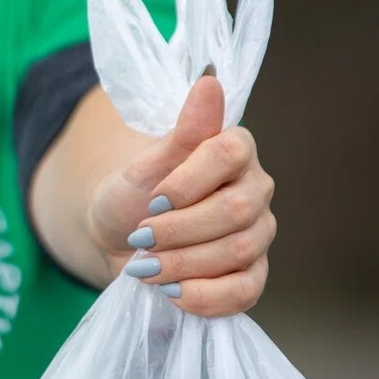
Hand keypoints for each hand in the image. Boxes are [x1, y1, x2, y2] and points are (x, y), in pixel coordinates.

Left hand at [88, 76, 275, 315]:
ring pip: (238, 251)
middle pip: (236, 210)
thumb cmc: (132, 197)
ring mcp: (258, 235)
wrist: (121, 242)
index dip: (189, 181)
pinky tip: (171, 291)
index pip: (230, 152)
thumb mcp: (141, 167)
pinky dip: (203, 296)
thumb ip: (179, 133)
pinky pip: (244, 292)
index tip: (152, 199)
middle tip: (140, 238)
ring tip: (144, 267)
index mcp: (234, 151)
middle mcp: (255, 190)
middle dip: (179, 230)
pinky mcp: (251, 276)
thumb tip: (210, 83)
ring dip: (182, 263)